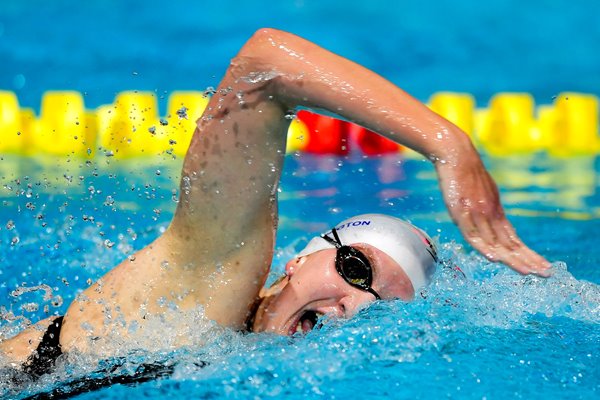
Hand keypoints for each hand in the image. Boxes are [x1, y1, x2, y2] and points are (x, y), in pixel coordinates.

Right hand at [435, 158, 551, 276]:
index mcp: (495, 211)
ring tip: (528, 272)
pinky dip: (484, 247)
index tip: (541, 266)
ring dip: (512, 258)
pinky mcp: (461, 211)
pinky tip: (494, 258)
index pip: (514, 238)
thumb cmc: (466, 172)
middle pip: (510, 243)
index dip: (527, 253)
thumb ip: (488, 207)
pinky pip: (473, 234)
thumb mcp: (482, 191)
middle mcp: (490, 214)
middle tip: (545, 274)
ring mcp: (477, 213)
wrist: (457, 154)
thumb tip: (494, 219)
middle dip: (527, 260)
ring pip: (495, 241)